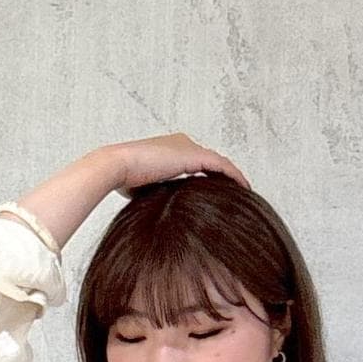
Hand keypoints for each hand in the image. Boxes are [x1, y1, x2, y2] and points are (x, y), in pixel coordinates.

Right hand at [107, 133, 250, 197]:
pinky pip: (221, 166)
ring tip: (243, 192)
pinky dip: (233, 176)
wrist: (118, 166)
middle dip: (222, 177)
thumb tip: (163, 217)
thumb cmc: (125, 180)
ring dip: (231, 177)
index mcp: (170, 150)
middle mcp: (181, 144)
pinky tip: (244, 188)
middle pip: (209, 162)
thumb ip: (159, 195)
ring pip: (218, 163)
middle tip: (235, 194)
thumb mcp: (146, 189)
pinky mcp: (193, 155)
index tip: (217, 193)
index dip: (208, 177)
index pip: (196, 163)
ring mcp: (188, 147)